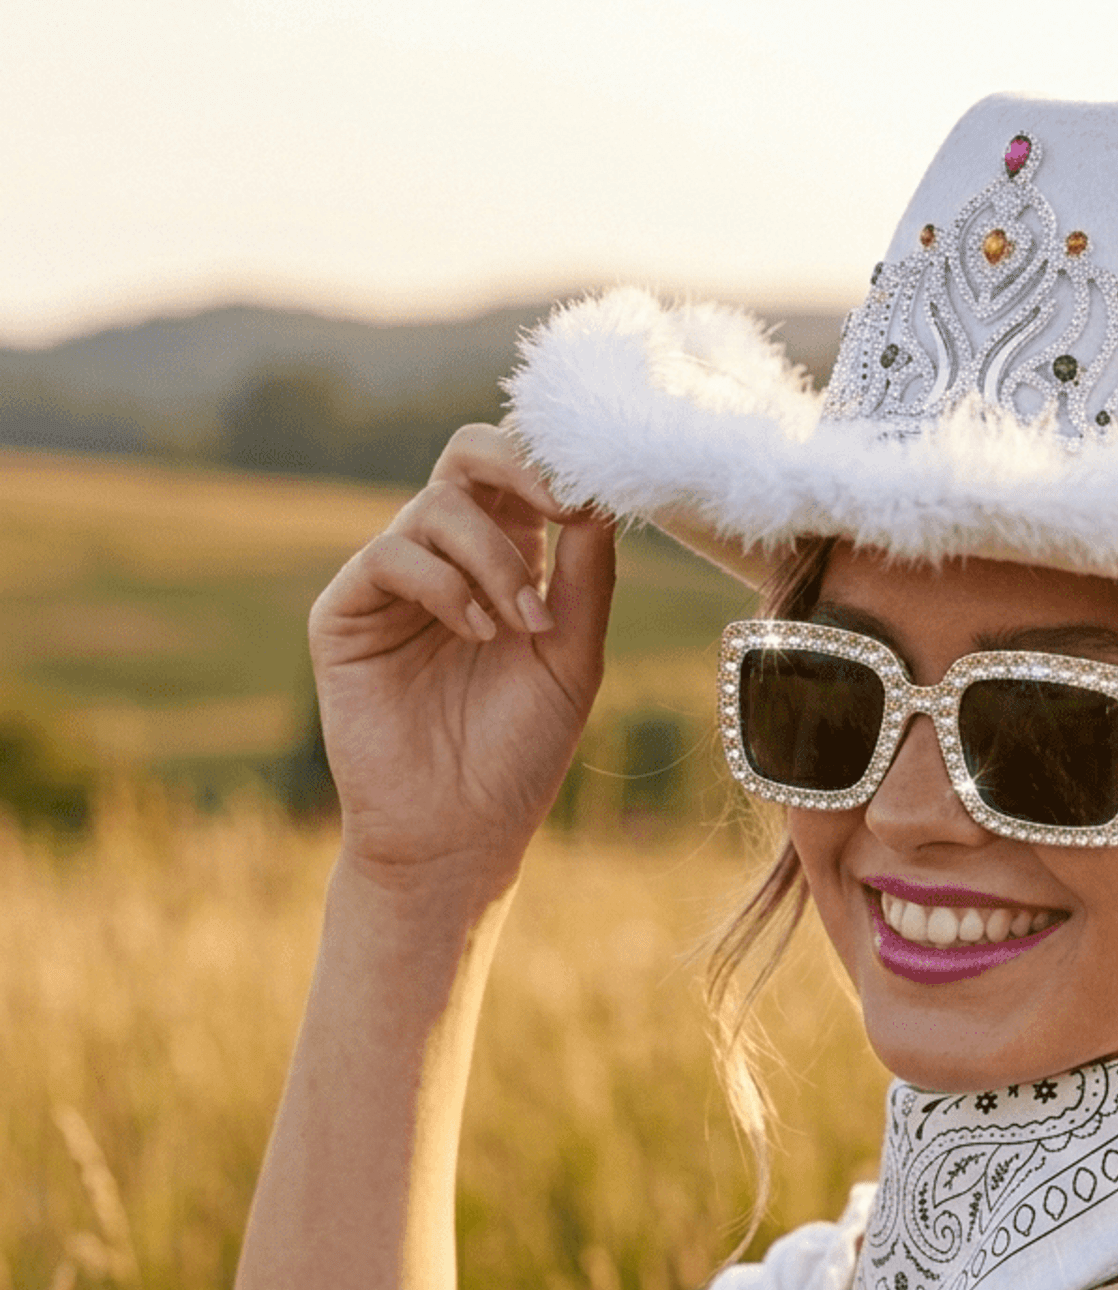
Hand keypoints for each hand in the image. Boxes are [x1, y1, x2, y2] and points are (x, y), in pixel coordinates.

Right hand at [309, 424, 616, 891]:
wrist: (458, 832)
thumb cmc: (518, 753)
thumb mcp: (572, 658)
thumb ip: (585, 579)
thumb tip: (599, 496)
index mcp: (508, 564)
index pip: (520, 476)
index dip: (553, 462)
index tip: (594, 488)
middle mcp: (448, 561)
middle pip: (467, 457)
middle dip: (518, 465)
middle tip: (562, 505)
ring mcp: (394, 583)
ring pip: (437, 507)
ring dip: (495, 561)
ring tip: (522, 628)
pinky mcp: (346, 611)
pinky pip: (391, 555)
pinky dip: (446, 585)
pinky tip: (478, 635)